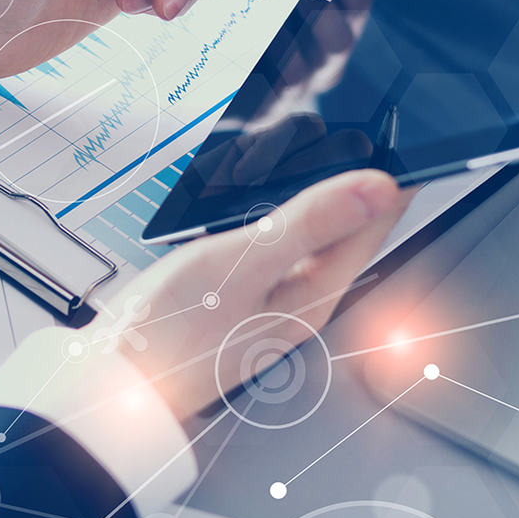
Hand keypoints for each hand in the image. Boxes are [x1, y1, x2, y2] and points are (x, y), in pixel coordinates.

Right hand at [88, 169, 408, 423]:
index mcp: (314, 294)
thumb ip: (308, 222)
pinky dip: (280, 214)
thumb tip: (377, 188)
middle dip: (360, 183)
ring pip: (311, 236)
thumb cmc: (167, 334)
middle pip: (347, 231)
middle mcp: (299, 300)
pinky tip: (266, 197)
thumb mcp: (241, 263)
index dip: (394, 179)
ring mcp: (267, 301)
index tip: (409, 137)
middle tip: (373, 132)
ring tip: (331, 152)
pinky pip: (276, 248)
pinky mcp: (238, 296)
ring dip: (321, 195)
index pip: (374, 226)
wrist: (109, 385)